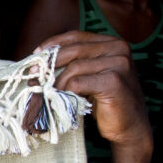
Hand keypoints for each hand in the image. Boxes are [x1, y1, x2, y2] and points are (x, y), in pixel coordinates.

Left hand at [36, 30, 151, 151]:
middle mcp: (118, 49)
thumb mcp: (89, 75)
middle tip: (33, 75)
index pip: (76, 36)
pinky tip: (64, 99)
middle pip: (73, 50)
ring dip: (57, 82)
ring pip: (74, 67)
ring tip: (50, 93)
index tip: (36, 54)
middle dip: (50, 62)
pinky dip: (66, 92)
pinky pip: (78, 83)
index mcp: (112, 42)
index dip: (53, 44)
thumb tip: (39, 60)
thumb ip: (74, 62)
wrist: (129, 126)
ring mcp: (119, 64)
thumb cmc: (105, 100)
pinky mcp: (114, 81)